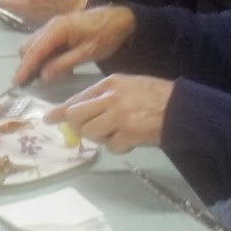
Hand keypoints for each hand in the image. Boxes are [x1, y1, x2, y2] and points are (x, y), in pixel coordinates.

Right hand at [13, 4, 136, 84]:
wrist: (122, 19)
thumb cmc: (107, 34)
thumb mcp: (87, 52)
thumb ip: (64, 64)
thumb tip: (43, 76)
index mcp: (57, 29)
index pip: (35, 50)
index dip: (25, 67)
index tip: (17, 82)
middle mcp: (51, 25)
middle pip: (29, 46)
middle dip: (26, 64)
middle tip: (27, 84)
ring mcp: (54, 27)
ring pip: (35, 45)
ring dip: (34, 61)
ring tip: (37, 80)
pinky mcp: (60, 30)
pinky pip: (44, 44)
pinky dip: (43, 57)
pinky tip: (51, 69)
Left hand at [45, 74, 171, 151]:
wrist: (181, 108)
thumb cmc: (155, 95)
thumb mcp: (127, 85)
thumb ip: (104, 96)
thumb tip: (81, 111)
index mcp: (109, 84)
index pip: (77, 99)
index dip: (61, 111)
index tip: (49, 118)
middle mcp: (110, 99)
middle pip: (78, 117)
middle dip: (79, 127)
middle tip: (89, 130)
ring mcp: (118, 117)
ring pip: (91, 133)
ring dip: (100, 137)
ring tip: (117, 132)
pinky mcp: (127, 134)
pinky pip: (110, 146)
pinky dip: (117, 146)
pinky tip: (129, 139)